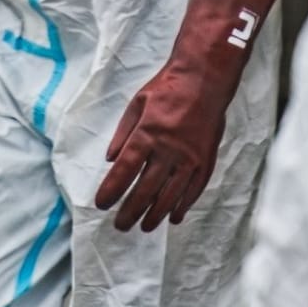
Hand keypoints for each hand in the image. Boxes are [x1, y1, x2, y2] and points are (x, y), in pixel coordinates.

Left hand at [97, 64, 229, 230]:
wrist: (205, 79)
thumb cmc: (167, 89)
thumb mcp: (137, 104)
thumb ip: (123, 133)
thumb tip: (110, 160)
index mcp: (148, 133)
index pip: (125, 170)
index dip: (112, 190)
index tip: (102, 204)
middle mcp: (169, 150)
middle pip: (146, 189)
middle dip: (131, 210)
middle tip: (120, 225)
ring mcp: (190, 158)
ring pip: (170, 195)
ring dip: (155, 214)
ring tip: (144, 227)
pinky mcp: (206, 160)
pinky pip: (194, 190)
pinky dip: (183, 205)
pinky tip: (173, 217)